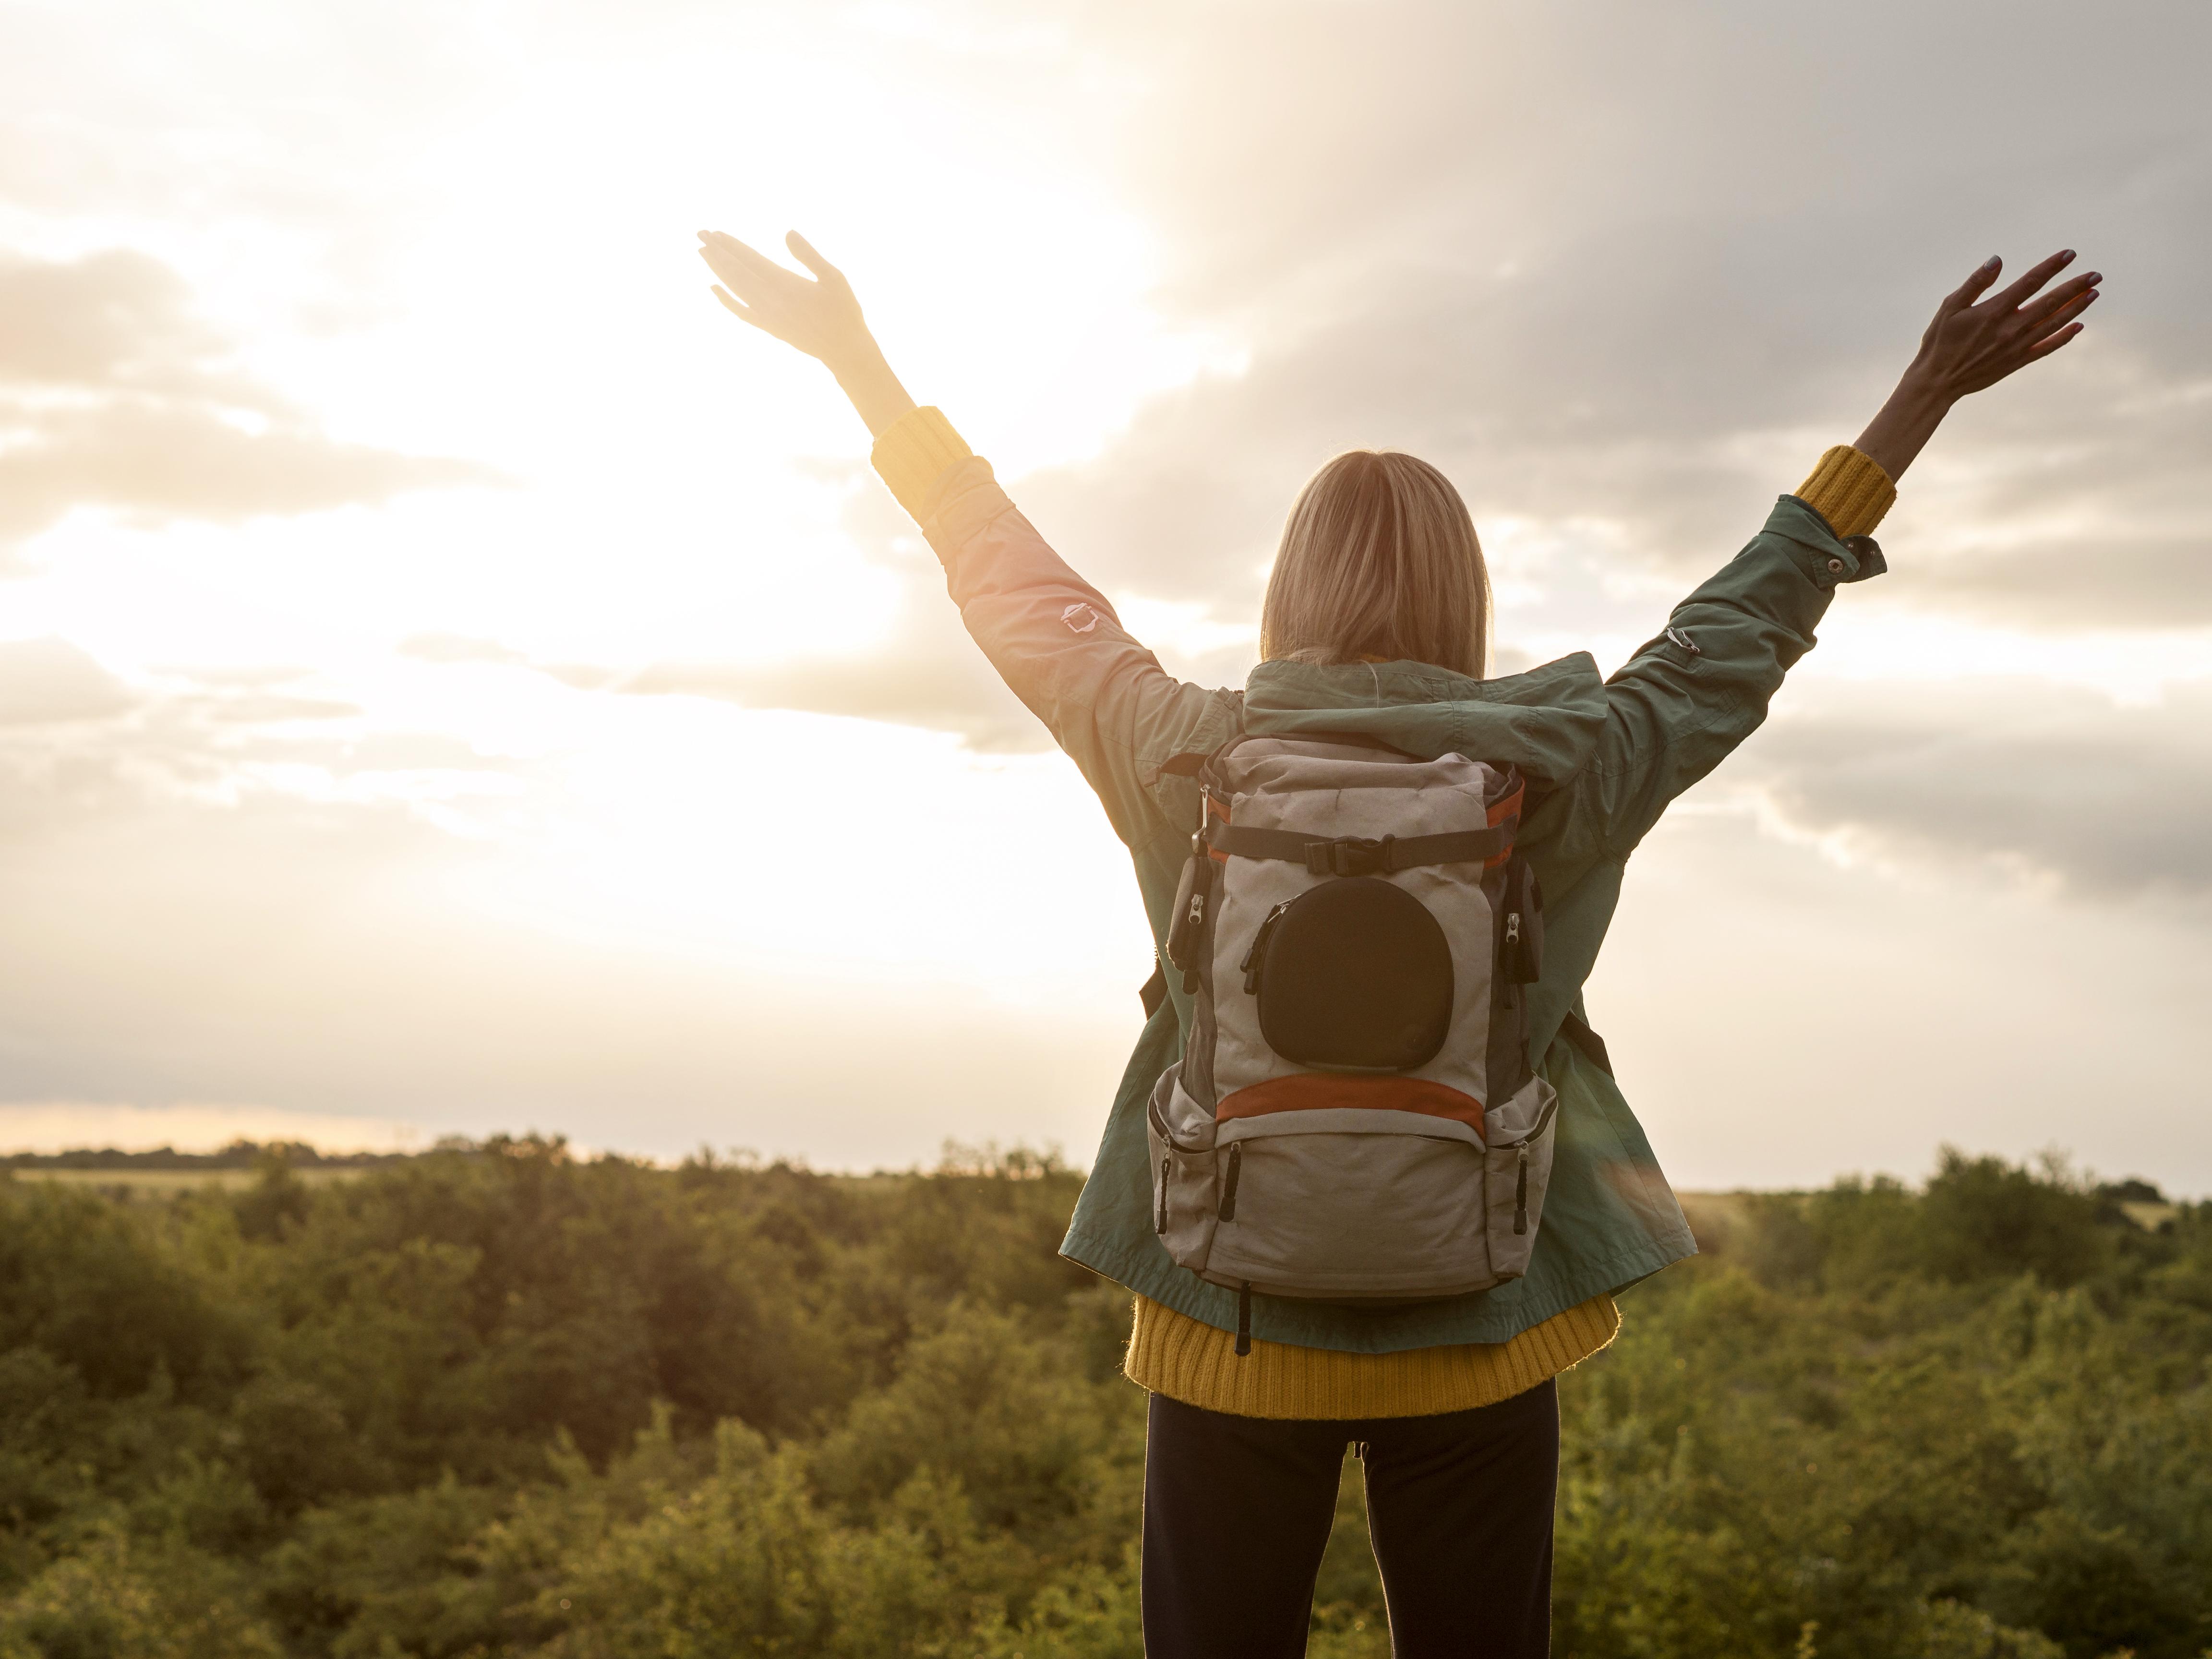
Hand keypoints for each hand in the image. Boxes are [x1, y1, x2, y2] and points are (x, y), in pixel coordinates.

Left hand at [697, 229, 872, 367]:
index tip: (715, 232)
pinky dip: (725, 299)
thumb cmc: (844, 311)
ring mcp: (766, 315)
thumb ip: (809, 255)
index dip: (731, 245)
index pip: (750, 259)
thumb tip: (787, 232)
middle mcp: (770, 299)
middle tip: (700, 234)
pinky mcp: (768, 327)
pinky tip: (713, 288)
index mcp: (785, 284)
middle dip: (718, 251)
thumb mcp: (834, 278)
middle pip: (736, 271)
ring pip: (735, 288)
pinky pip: (740, 311)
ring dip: (717, 269)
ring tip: (703, 252)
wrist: (844, 349)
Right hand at [1853, 249, 2102, 481]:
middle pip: (2051, 302)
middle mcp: (2010, 328)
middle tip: (2096, 275)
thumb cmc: (1939, 341)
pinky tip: (2078, 326)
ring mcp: (2017, 347)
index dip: (2052, 267)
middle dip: (2075, 286)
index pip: (2031, 282)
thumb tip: (1998, 260)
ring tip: (2093, 294)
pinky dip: (2064, 337)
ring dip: (2076, 308)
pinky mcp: (2017, 362)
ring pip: (2054, 323)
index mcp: (1994, 310)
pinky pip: (2047, 348)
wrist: (1936, 382)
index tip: (2070, 254)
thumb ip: (1975, 283)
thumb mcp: (1950, 307)